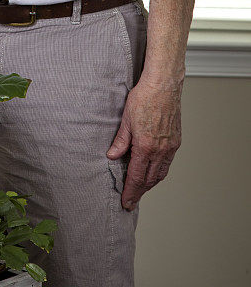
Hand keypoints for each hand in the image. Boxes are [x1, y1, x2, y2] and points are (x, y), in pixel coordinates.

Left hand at [106, 76, 182, 210]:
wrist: (164, 85)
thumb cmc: (144, 98)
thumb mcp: (126, 119)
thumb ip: (120, 141)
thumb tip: (112, 156)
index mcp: (146, 147)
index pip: (137, 177)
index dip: (130, 192)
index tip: (126, 202)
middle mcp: (161, 150)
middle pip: (150, 180)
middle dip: (139, 192)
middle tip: (131, 201)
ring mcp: (170, 147)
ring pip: (160, 174)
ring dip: (150, 184)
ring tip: (140, 190)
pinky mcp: (176, 141)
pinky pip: (167, 163)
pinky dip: (159, 172)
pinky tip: (152, 172)